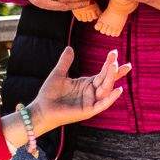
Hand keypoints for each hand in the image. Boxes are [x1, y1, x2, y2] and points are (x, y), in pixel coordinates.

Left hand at [4, 48, 130, 150]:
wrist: (41, 109)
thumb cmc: (49, 94)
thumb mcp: (58, 74)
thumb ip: (65, 62)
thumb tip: (69, 47)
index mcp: (87, 84)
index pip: (102, 73)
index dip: (109, 63)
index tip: (114, 52)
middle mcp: (92, 93)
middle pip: (107, 80)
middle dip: (114, 70)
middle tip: (118, 57)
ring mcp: (91, 102)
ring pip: (105, 90)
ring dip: (111, 79)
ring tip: (114, 66)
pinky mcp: (89, 111)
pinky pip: (102, 104)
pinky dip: (111, 98)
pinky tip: (119, 89)